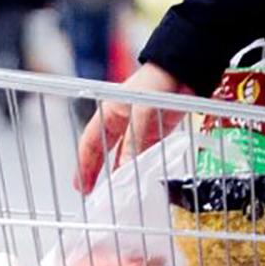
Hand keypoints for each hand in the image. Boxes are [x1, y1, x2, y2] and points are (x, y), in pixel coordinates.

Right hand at [73, 63, 187, 192]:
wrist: (183, 71)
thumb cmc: (157, 82)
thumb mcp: (142, 112)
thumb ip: (134, 141)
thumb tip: (125, 169)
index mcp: (109, 113)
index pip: (90, 143)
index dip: (83, 165)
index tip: (81, 185)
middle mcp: (120, 122)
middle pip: (103, 151)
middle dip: (95, 171)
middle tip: (89, 193)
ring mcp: (138, 128)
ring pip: (123, 155)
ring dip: (119, 173)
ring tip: (114, 193)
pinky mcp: (155, 132)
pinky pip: (143, 154)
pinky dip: (139, 167)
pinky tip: (137, 180)